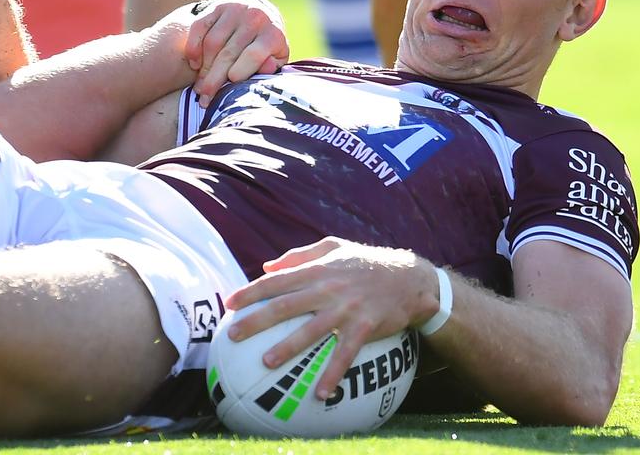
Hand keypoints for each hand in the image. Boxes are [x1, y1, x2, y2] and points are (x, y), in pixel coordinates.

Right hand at [179, 0, 288, 105]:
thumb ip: (272, 65)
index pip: (254, 55)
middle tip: (205, 98)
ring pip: (212, 43)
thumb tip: (265, 68)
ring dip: (203, 68)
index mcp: (272, 34)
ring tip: (199, 87)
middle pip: (229, 53)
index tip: (230, 83)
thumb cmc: (268, 44)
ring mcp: (234, 11)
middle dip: (214, 79)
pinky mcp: (217, 7)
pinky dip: (193, 47)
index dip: (241, 71)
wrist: (260, 10)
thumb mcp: (277, 56)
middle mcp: (254, 18)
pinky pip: (199, 28)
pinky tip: (194, 64)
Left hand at [224, 237, 437, 399]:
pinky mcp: (365, 327)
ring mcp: (346, 308)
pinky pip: (345, 354)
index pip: (277, 281)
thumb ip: (299, 255)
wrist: (410, 278)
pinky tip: (321, 392)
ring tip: (267, 363)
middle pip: (285, 306)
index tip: (230, 303)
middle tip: (234, 335)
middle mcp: (328, 288)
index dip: (251, 291)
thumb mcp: (333, 247)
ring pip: (311, 330)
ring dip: (288, 348)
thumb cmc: (366, 262)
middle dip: (257, 320)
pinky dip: (333, 373)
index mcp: (317, 269)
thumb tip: (267, 266)